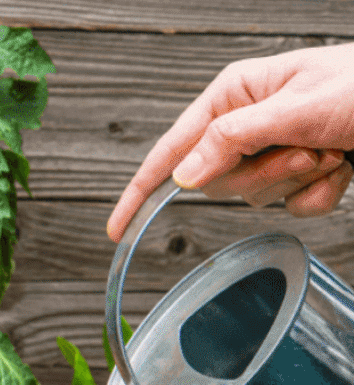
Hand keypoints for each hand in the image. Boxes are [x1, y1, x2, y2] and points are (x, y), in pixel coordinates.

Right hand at [107, 43, 353, 240]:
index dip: (141, 189)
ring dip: (300, 182)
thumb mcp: (295, 109)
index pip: (171, 149)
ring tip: (332, 151)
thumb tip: (182, 176)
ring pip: (256, 198)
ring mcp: (274, 150)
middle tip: (308, 152)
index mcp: (234, 95)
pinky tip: (344, 168)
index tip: (116, 226)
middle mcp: (247, 123)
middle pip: (218, 182)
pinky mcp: (301, 172)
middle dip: (266, 175)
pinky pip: (291, 207)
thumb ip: (232, 140)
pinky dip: (321, 195)